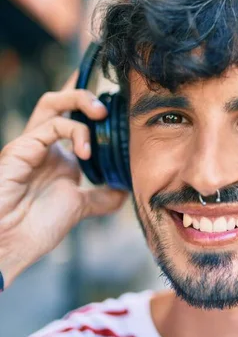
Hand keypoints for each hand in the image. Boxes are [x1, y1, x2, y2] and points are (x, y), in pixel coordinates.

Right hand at [0, 74, 127, 288]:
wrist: (11, 243)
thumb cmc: (37, 227)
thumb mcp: (80, 207)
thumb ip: (102, 196)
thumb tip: (126, 189)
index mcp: (59, 156)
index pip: (75, 119)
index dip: (90, 104)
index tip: (116, 97)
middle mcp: (45, 145)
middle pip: (61, 102)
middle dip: (85, 93)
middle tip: (108, 105)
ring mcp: (32, 144)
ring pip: (52, 102)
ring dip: (80, 100)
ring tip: (101, 114)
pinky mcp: (21, 147)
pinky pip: (51, 125)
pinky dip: (75, 131)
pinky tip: (85, 153)